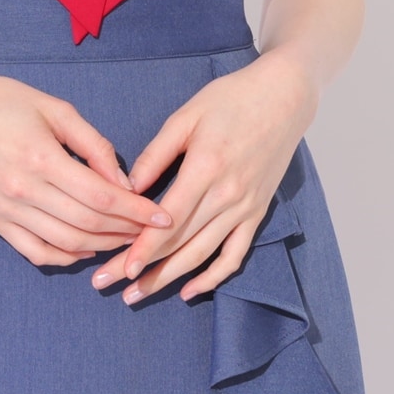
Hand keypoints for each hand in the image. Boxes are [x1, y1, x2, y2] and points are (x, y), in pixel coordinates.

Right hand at [0, 67, 173, 267]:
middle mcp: (24, 191)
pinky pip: (36, 252)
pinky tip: (86, 250)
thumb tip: (123, 180)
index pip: (101, 196)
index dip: (137, 210)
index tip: (164, 216)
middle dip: (127, 230)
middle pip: (88, 223)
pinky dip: (66, 257)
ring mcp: (6, 211)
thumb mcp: (52, 108)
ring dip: (102, 246)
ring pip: (66, 243)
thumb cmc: (0, 100)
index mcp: (41, 158)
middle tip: (152, 230)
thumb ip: (92, 143)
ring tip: (126, 240)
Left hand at [90, 51, 317, 302]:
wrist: (283, 98)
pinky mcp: (257, 213)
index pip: (168, 220)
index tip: (119, 270)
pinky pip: (235, 255)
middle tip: (110, 286)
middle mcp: (226, 195)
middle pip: (179, 243)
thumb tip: (127, 186)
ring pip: (203, 255)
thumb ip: (156, 153)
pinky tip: (189, 290)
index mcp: (205, 167)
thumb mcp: (186, 116)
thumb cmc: (230, 99)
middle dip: (144, 269)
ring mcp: (244, 208)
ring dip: (170, 278)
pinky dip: (212, 278)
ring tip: (140, 295)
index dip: (142, 249)